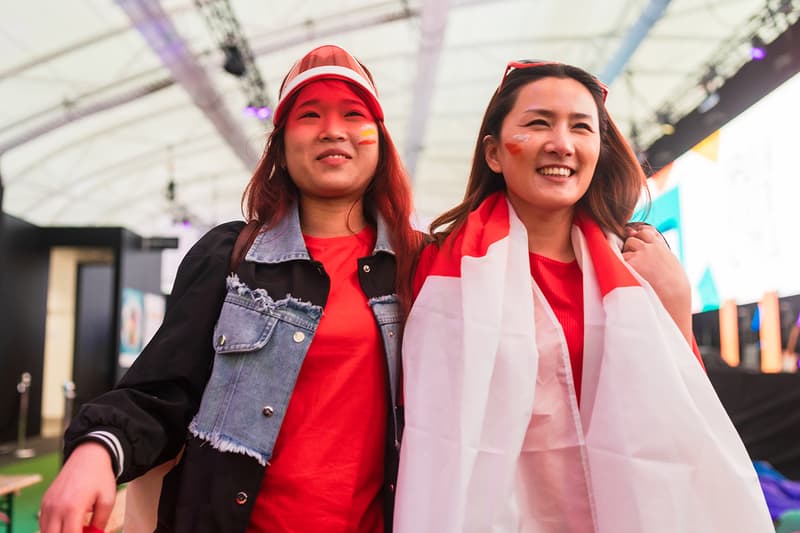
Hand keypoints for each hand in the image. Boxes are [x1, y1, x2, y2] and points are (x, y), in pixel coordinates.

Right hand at [39, 442, 116, 532]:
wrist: (88, 457)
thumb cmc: (99, 477)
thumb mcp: (108, 500)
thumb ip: (101, 522)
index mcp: (73, 508)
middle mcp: (56, 508)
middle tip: (82, 531)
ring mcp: (47, 504)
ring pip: (46, 532)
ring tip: (77, 527)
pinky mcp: (44, 501)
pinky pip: (43, 523)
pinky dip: (52, 529)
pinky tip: (67, 525)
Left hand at [622, 224, 691, 342]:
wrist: (672, 301)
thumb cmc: (674, 288)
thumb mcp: (671, 264)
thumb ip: (660, 253)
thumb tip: (649, 244)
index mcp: (660, 247)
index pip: (645, 233)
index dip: (639, 239)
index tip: (637, 248)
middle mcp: (648, 248)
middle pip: (631, 240)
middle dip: (630, 248)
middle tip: (635, 265)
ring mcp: (638, 255)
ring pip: (624, 250)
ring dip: (624, 258)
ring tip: (633, 274)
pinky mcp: (628, 265)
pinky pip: (617, 260)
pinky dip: (618, 267)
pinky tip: (625, 277)